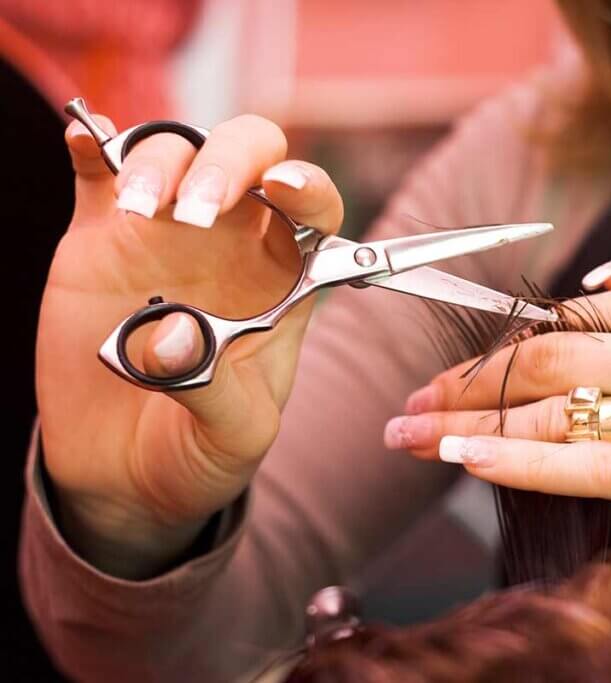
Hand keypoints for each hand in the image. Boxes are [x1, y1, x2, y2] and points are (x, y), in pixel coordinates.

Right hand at [38, 114, 343, 577]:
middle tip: (198, 210)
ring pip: (173, 153)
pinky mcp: (100, 238)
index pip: (315, 208)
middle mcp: (231, 242)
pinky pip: (98, 173)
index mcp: (286, 280)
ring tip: (141, 212)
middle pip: (249, 155)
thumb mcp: (235, 436)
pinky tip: (86, 142)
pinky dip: (92, 145)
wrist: (127, 473)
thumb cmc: (201, 449)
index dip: (308, 185)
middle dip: (229, 162)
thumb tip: (171, 337)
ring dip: (159, 164)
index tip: (285, 190)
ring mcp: (165, 232)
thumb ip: (215, 389)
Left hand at [388, 225, 610, 608]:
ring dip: (467, 422)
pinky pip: (587, 469)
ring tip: (412, 433)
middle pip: (544, 357)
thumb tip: (599, 273)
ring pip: (552, 414)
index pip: (573, 306)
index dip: (506, 333)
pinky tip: (469, 461)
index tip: (465, 354)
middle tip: (409, 399)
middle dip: (465, 380)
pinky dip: (519, 463)